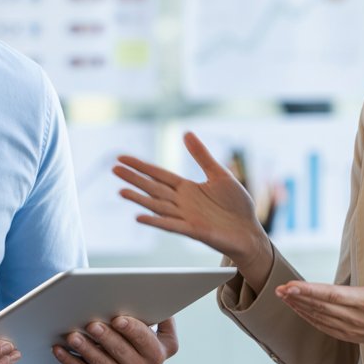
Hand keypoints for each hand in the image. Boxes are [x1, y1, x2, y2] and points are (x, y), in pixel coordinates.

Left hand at [52, 316, 178, 363]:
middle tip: (91, 325)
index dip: (133, 329)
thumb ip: (155, 319)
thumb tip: (152, 296)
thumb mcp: (150, 337)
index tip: (118, 319)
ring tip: (72, 336)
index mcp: (157, 353)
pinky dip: (70, 361)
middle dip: (105, 336)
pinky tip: (59, 349)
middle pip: (122, 351)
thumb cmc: (136, 347)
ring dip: (85, 348)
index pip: (146, 340)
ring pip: (101, 363)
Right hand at [114, 132, 273, 283]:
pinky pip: (171, 225)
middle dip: (134, 179)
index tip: (122, 158)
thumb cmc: (236, 205)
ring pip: (157, 206)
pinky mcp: (194, 230)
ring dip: (139, 199)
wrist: (249, 231)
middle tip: (114, 169)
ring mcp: (185, 217)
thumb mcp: (219, 174)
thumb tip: (186, 133)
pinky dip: (156, 221)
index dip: (141, 166)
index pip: (158, 174)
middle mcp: (182, 202)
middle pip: (153, 188)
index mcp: (187, 188)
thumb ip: (201, 156)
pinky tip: (140, 217)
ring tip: (121, 190)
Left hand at [276, 235, 363, 362]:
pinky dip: (309, 319)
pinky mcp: (350, 335)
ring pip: (319, 318)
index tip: (291, 286)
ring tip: (283, 297)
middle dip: (298, 298)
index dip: (310, 291)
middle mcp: (356, 316)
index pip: (333, 295)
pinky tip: (299, 311)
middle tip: (278, 289)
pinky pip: (324, 327)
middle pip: (320, 307)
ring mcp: (351, 328)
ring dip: (299, 307)